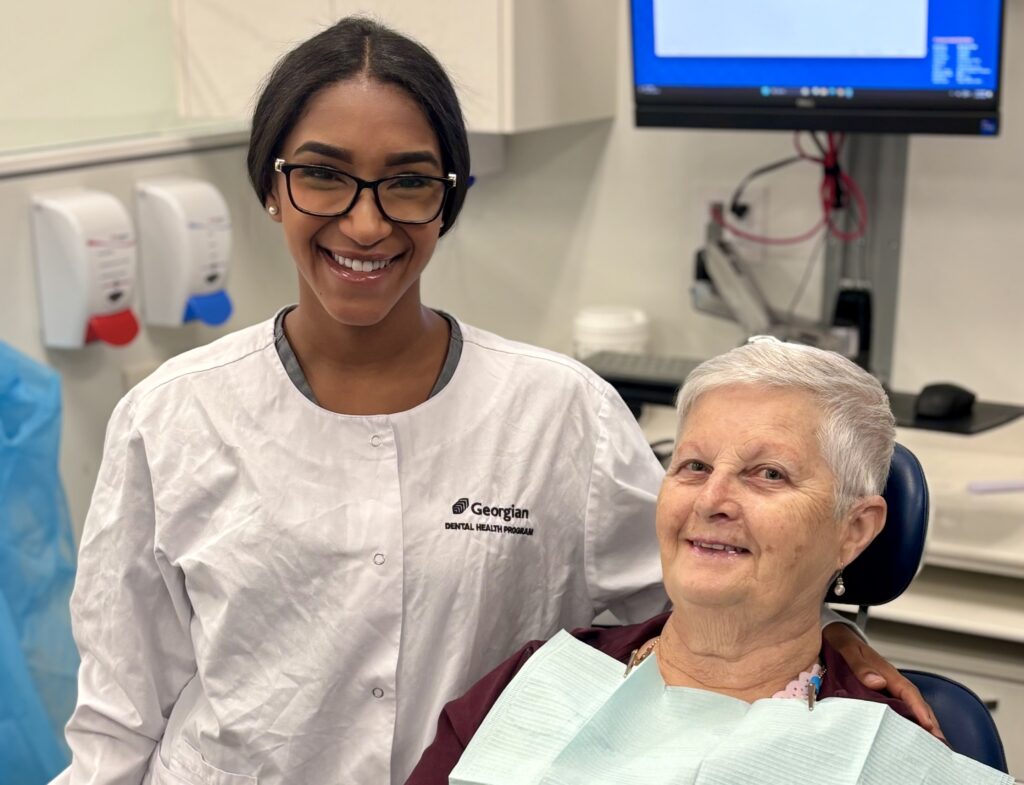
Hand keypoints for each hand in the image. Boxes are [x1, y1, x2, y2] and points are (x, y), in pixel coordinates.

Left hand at [823, 622, 945, 741]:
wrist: (834, 636)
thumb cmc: (842, 642)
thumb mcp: (848, 649)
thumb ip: (860, 665)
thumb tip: (878, 682)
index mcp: (885, 671)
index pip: (907, 691)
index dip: (919, 708)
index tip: (929, 725)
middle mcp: (889, 680)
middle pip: (914, 702)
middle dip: (928, 721)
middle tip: (939, 742)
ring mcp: (885, 686)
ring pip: (907, 706)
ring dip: (919, 723)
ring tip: (929, 742)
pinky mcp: (878, 692)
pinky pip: (895, 707)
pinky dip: (905, 720)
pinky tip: (906, 732)